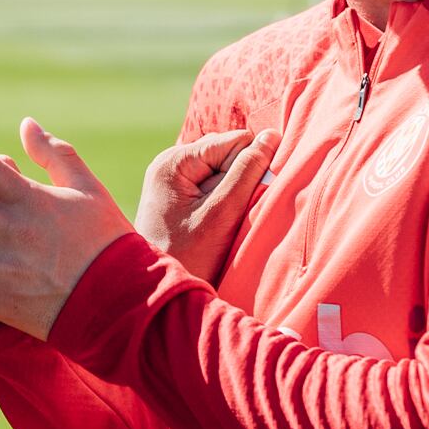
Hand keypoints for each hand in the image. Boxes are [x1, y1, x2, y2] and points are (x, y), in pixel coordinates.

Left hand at [136, 126, 276, 279]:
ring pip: (225, 170)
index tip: (244, 202)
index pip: (235, 142)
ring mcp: (175, 179)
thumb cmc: (187, 256)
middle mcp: (171, 163)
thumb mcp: (221, 214)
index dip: (252, 168)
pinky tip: (218, 224)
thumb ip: (247, 173)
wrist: (156, 292)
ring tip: (222, 223)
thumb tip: (271, 136)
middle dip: (241, 180)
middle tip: (229, 216)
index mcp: (175, 161)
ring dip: (234, 193)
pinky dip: (225, 202)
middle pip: (229, 153)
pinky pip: (215, 186)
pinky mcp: (181, 195)